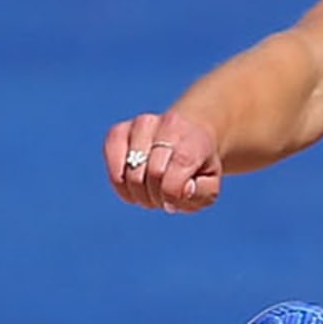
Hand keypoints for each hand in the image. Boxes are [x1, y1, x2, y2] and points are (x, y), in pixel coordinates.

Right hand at [105, 110, 221, 210]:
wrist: (189, 135)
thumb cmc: (197, 167)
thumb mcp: (210, 186)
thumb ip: (202, 194)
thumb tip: (183, 189)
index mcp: (193, 141)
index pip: (172, 180)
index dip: (171, 198)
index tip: (176, 198)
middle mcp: (167, 125)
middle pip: (151, 176)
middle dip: (156, 196)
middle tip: (164, 196)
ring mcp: (140, 124)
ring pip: (129, 175)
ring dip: (138, 193)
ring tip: (151, 188)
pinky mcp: (119, 131)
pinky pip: (113, 168)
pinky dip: (121, 185)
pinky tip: (134, 183)